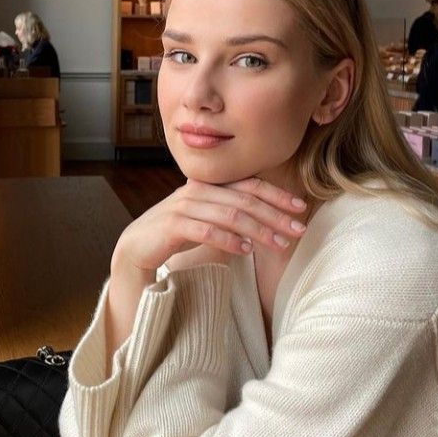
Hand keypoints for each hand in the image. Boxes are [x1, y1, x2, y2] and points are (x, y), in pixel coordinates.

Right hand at [104, 177, 308, 360]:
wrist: (136, 247)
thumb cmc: (176, 235)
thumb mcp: (207, 220)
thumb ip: (231, 216)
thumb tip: (267, 222)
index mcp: (209, 186)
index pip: (250, 186)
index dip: (277, 195)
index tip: (301, 208)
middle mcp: (198, 190)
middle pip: (245, 200)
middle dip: (275, 214)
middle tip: (298, 229)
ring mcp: (184, 206)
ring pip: (230, 215)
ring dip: (258, 230)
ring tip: (279, 244)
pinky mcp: (173, 225)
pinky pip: (207, 230)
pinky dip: (229, 240)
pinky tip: (246, 250)